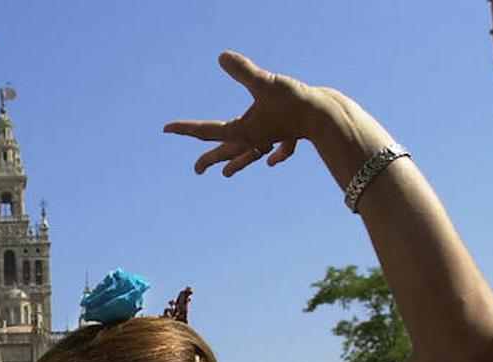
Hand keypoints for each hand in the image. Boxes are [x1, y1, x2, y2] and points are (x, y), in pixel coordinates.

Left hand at [164, 51, 337, 177]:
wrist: (327, 116)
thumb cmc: (294, 102)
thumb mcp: (265, 83)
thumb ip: (243, 71)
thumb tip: (221, 56)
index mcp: (242, 132)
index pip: (206, 131)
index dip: (185, 128)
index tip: (165, 129)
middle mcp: (254, 140)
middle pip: (226, 151)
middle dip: (210, 159)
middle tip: (196, 170)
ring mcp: (272, 139)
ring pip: (249, 154)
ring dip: (237, 162)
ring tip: (226, 174)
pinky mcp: (290, 134)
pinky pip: (279, 148)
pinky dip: (275, 155)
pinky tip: (271, 162)